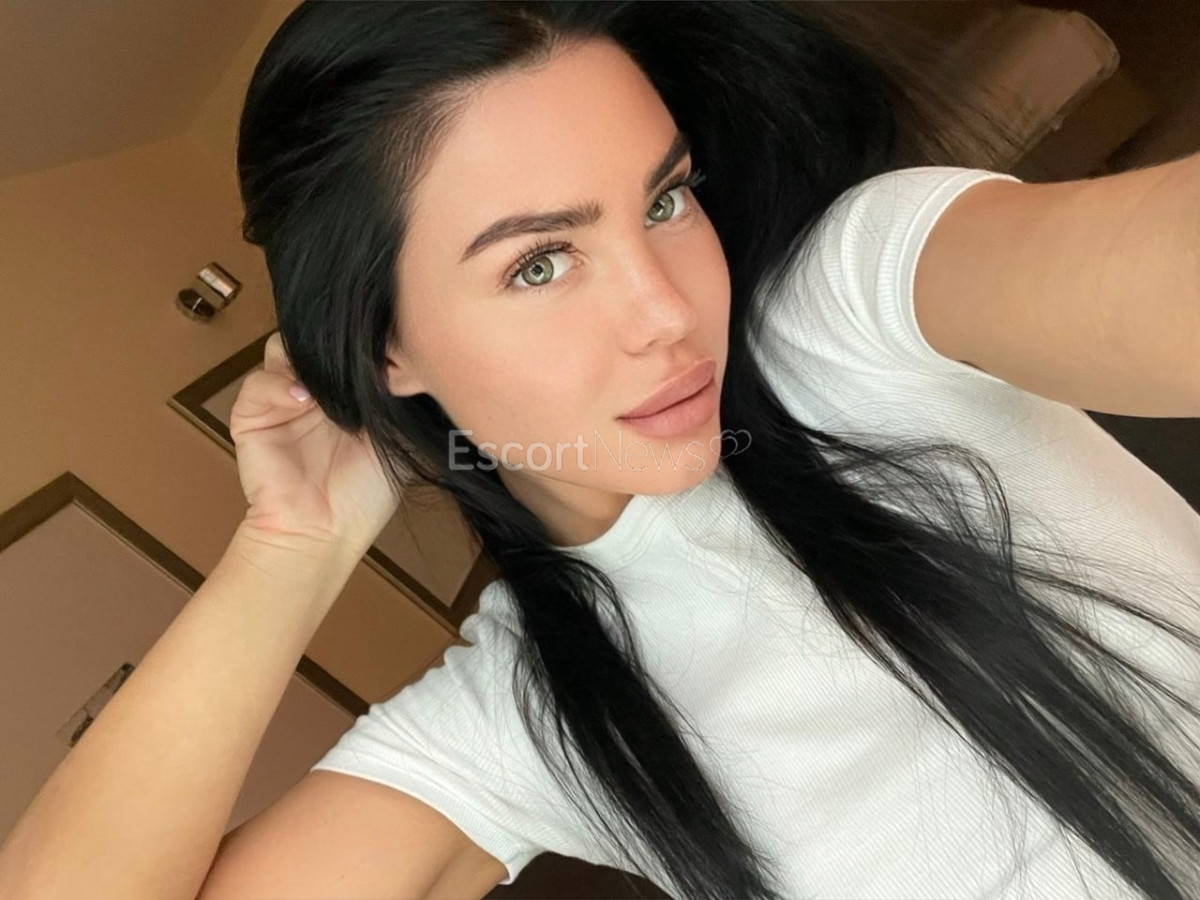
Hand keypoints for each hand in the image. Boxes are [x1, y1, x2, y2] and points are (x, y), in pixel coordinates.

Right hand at [228, 332, 400, 555]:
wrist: (326, 532)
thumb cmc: (364, 495)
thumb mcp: (396, 438)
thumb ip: (394, 397)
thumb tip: (406, 356)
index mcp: (346, 392)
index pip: (346, 345)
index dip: (362, 342)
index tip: (384, 348)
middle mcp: (313, 391)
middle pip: (312, 338)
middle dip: (330, 343)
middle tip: (355, 359)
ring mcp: (281, 401)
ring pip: (281, 349)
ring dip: (305, 360)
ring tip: (329, 386)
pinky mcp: (252, 417)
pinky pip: (258, 383)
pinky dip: (279, 385)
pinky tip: (304, 401)